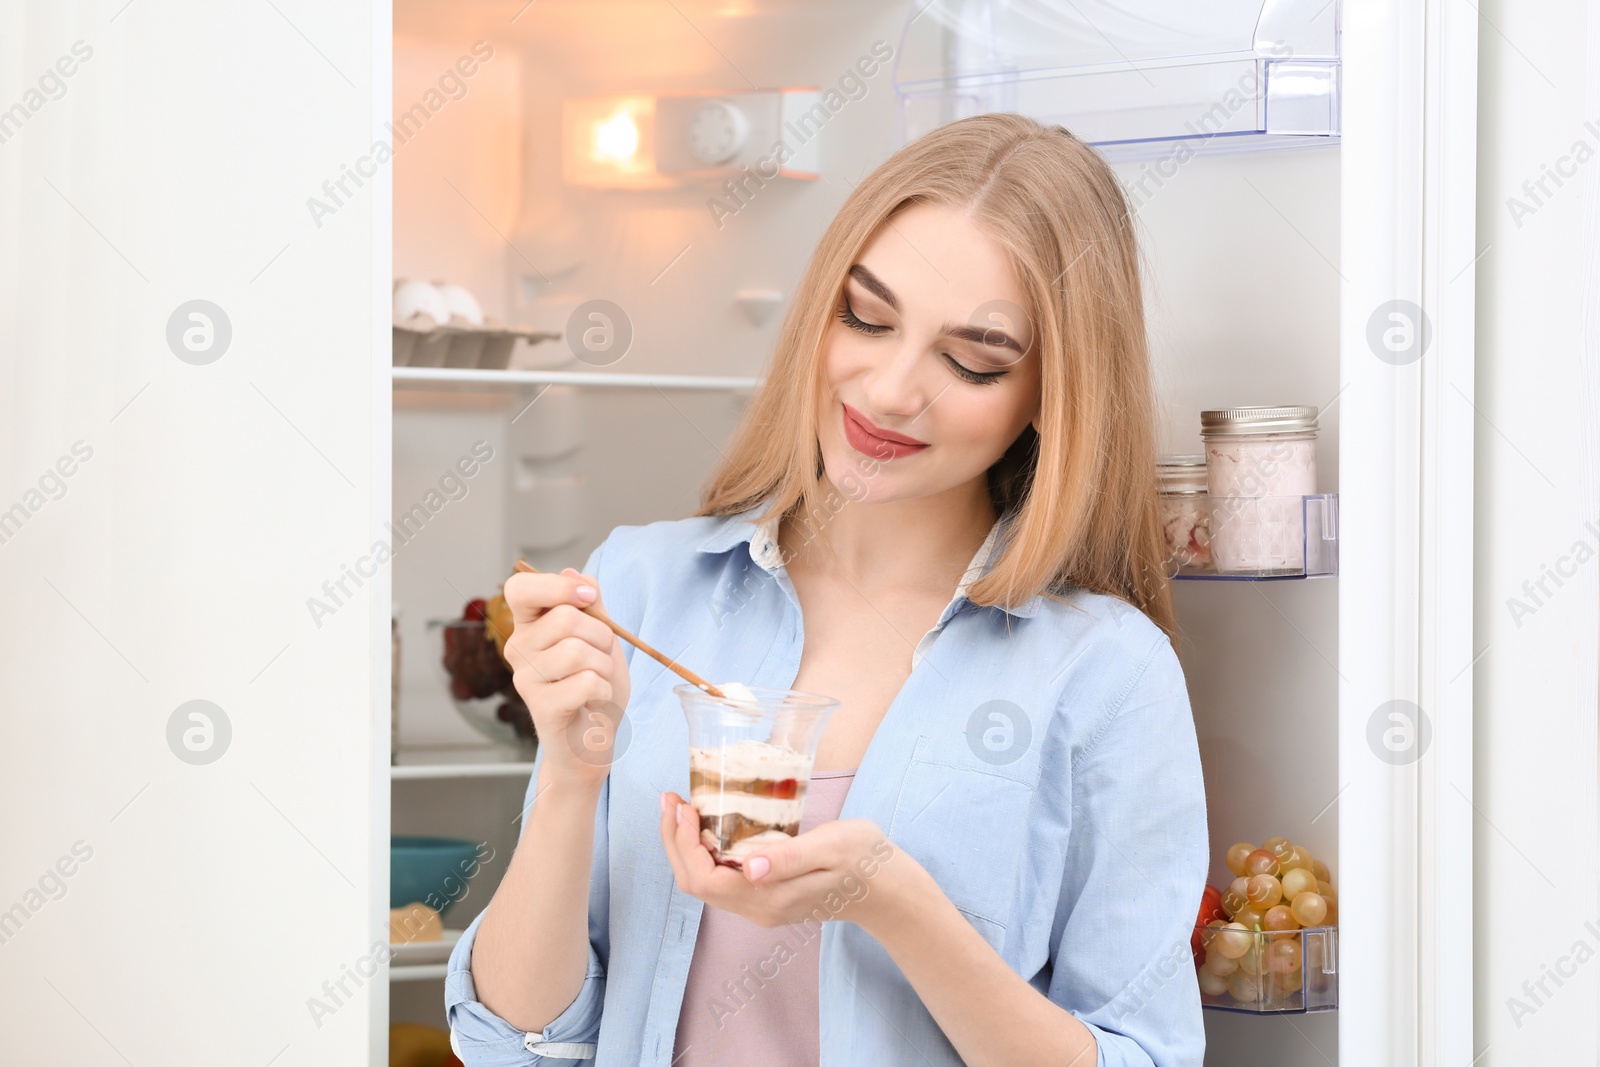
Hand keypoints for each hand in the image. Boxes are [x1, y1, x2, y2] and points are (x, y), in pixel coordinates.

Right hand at [502, 566, 631, 788]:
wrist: (593, 741)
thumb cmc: (595, 686)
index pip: (519, 587)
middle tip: (599, 658)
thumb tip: (574, 571)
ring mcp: (525, 678)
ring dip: (603, 666)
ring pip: (578, 651)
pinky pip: (586, 682)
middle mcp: (518, 648)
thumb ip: (591, 606)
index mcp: (529, 625)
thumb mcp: (600, 638)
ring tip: (596, 682)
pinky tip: (592, 701)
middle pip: (566, 617)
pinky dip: (603, 690)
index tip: (589, 597)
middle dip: (601, 635)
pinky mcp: (541, 707)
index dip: (557, 586)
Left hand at [658, 792, 911, 932]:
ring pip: (705, 882)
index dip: (684, 843)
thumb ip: (789, 857)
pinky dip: (704, 850)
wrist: (888, 889)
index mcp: (769, 898)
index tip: (683, 806)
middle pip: (696, 883)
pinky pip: (721, 878)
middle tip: (670, 799)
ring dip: (685, 845)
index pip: (705, 878)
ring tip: (681, 807)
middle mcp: (759, 908)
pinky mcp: (767, 896)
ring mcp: (762, 905)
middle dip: (674, 841)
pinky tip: (708, 824)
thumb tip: (748, 867)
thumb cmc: (864, 860)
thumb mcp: (831, 847)